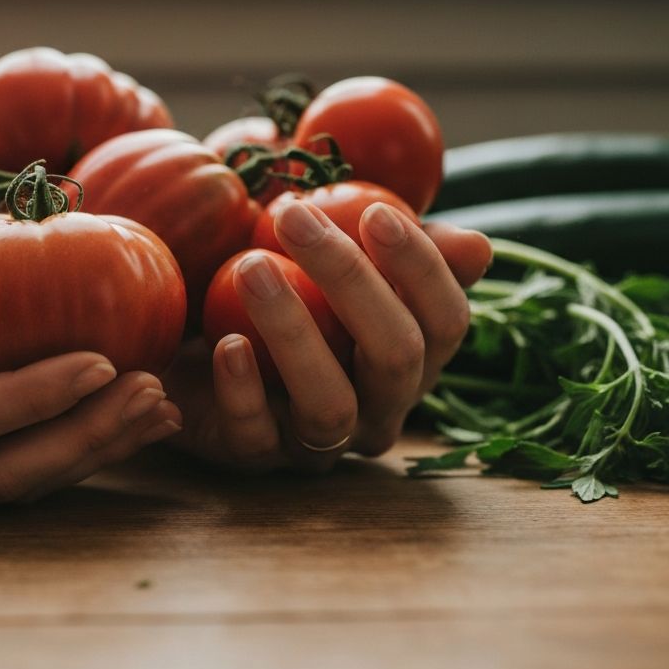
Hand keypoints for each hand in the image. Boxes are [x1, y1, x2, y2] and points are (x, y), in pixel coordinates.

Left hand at [166, 200, 490, 470]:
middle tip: (294, 217)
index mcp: (411, 358)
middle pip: (395, 358)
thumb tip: (476, 246)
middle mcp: (378, 409)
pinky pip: (256, 437)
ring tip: (250, 268)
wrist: (192, 332)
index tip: (374, 212)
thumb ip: (393, 244)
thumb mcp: (332, 251)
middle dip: (351, 281)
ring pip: (330, 406)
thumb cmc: (279, 279)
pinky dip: (244, 391)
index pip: (446, 322)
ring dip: (294, 333)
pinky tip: (227, 343)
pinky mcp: (254, 456)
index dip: (422, 269)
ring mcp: (318, 442)